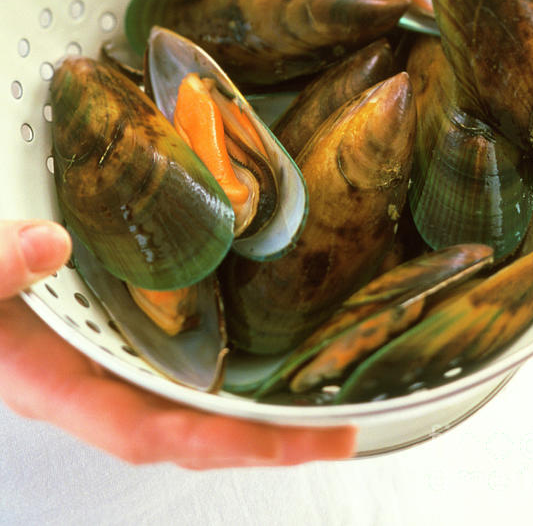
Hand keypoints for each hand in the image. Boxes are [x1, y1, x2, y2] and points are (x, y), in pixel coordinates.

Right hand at [0, 220, 354, 466]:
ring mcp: (106, 357)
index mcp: (52, 381)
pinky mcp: (117, 328)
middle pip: (185, 429)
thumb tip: (48, 245)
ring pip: (186, 401)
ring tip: (315, 407)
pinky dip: (222, 370)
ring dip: (251, 412)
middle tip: (332, 432)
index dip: (212, 439)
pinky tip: (258, 358)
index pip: (143, 428)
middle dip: (260, 440)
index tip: (280, 441)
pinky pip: (177, 362)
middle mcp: (89, 380)